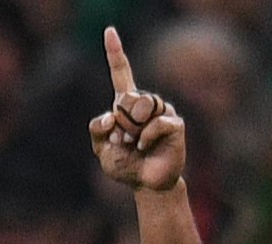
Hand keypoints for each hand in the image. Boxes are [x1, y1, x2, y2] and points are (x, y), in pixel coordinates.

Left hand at [88, 29, 186, 192]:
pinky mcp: (174, 124)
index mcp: (126, 105)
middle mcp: (145, 103)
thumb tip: (110, 116)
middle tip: (125, 142)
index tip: (109, 31)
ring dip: (132, 131)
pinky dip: (146, 138)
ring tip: (136, 145)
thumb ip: (97, 130)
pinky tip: (145, 147)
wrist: (146, 184)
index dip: (115, 53)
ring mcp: (161, 111)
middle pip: (125, 98)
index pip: (121, 74)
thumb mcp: (102, 149)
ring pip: (141, 108)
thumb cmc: (126, 165)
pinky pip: (155, 123)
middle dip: (120, 124)